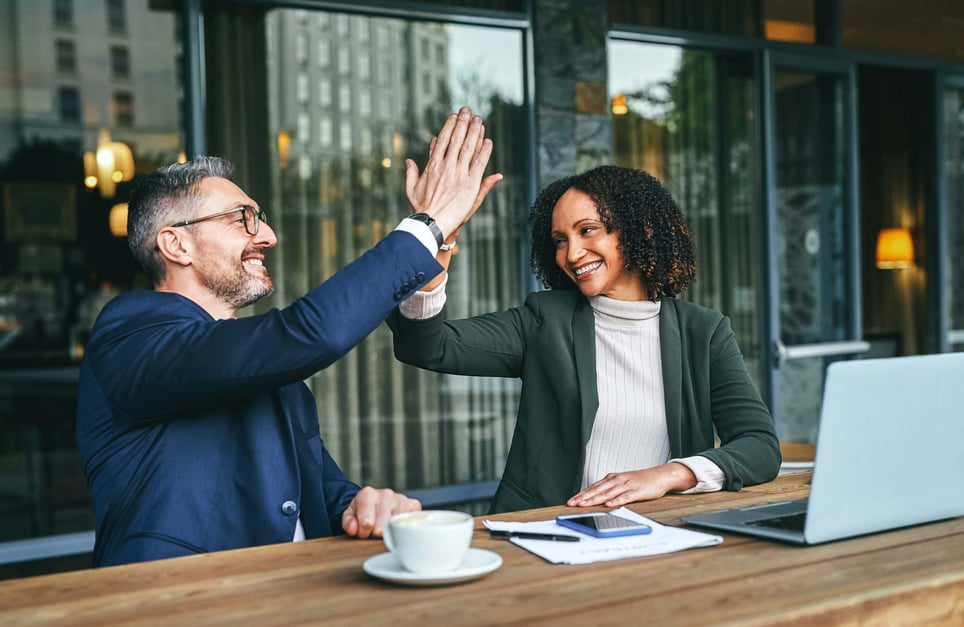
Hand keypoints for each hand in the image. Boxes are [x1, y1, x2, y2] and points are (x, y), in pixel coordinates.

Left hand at [342, 486, 420, 538]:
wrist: (376, 503)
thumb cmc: (363, 511)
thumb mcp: (350, 515)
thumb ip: (348, 522)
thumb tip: (353, 529)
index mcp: (368, 494)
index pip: (367, 522)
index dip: (364, 532)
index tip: (363, 532)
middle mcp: (386, 494)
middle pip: (382, 526)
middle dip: (376, 534)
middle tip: (374, 533)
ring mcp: (401, 499)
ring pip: (397, 525)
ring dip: (391, 532)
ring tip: (385, 528)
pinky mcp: (413, 505)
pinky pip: (412, 521)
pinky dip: (405, 528)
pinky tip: (398, 527)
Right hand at [404, 106, 502, 239]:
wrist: (432, 223)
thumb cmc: (420, 209)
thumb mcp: (411, 189)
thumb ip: (411, 173)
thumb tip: (409, 160)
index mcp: (432, 166)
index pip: (442, 141)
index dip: (449, 127)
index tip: (453, 116)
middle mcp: (446, 167)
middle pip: (456, 140)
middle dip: (462, 123)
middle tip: (468, 110)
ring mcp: (459, 174)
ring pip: (468, 148)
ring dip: (474, 132)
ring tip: (479, 120)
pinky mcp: (470, 184)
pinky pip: (479, 163)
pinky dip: (484, 151)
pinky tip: (488, 141)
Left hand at [566, 463, 696, 507]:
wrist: (659, 476)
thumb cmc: (639, 481)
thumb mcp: (621, 482)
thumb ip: (609, 489)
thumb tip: (594, 498)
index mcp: (612, 479)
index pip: (593, 488)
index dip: (581, 494)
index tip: (570, 501)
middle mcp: (617, 480)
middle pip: (597, 490)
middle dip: (583, 497)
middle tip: (572, 503)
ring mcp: (626, 485)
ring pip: (607, 493)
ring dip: (595, 499)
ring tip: (584, 504)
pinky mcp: (636, 491)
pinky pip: (625, 497)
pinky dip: (616, 501)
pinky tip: (608, 504)